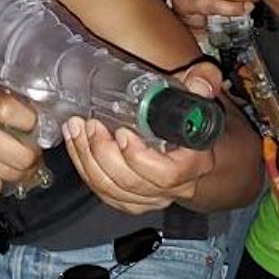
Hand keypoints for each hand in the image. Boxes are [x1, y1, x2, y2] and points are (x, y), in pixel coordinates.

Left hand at [63, 67, 221, 213]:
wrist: (186, 144)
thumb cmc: (188, 118)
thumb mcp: (196, 94)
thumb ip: (202, 81)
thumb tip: (201, 79)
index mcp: (193, 164)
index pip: (167, 174)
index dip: (139, 158)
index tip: (122, 133)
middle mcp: (173, 187)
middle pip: (131, 183)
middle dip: (103, 153)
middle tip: (90, 125)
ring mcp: (150, 196)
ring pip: (112, 189)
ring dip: (88, 159)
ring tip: (77, 129)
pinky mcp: (129, 199)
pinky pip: (102, 191)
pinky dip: (84, 167)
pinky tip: (76, 143)